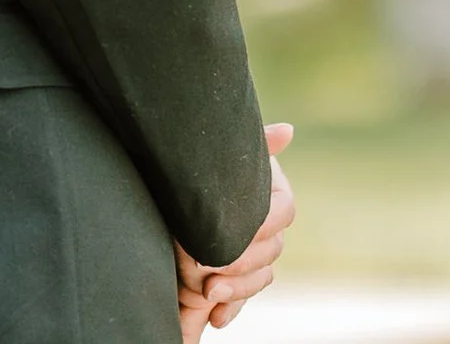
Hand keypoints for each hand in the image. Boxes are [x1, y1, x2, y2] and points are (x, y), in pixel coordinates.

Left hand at [177, 123, 295, 335]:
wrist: (162, 182)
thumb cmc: (195, 162)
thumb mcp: (216, 154)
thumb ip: (256, 143)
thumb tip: (287, 130)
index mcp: (268, 188)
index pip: (283, 211)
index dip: (262, 224)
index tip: (242, 231)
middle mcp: (263, 221)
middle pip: (271, 250)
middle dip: (241, 262)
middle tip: (208, 270)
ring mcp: (248, 250)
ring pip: (260, 276)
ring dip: (237, 289)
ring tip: (208, 292)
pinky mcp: (231, 273)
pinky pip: (240, 296)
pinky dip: (230, 307)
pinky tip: (217, 318)